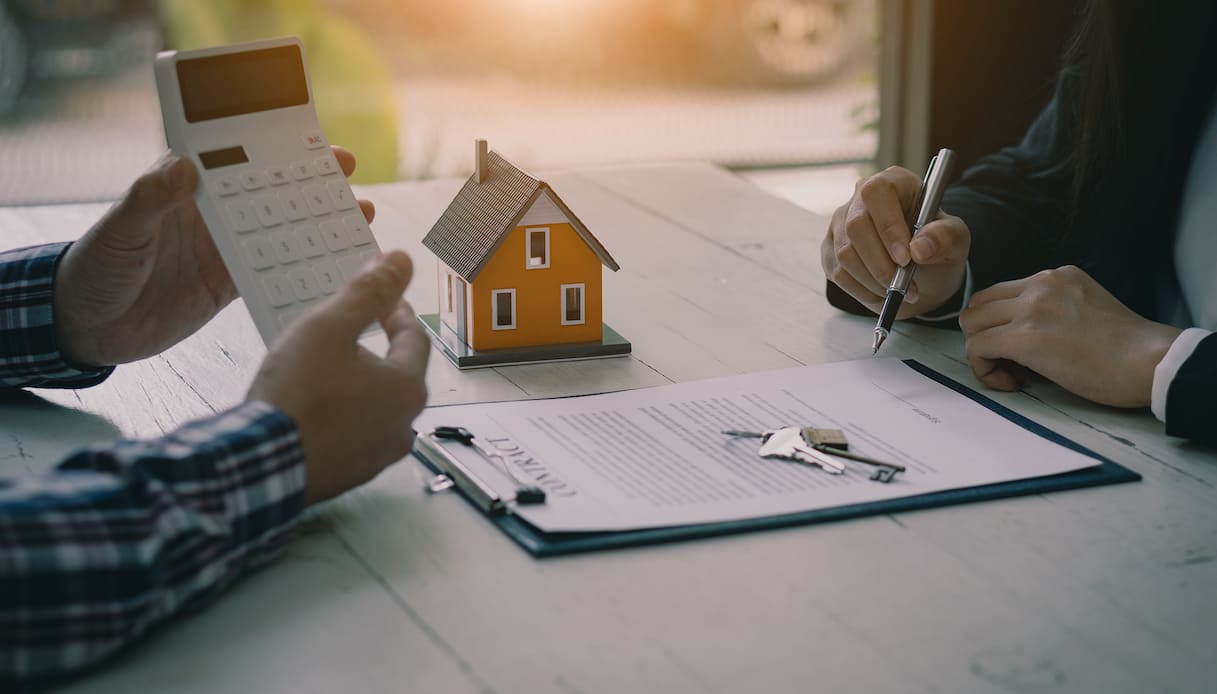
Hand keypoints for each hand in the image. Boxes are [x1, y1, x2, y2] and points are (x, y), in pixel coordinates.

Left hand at [53, 147, 375, 366]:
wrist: (86, 327)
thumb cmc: (93, 268)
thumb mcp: (119, 230)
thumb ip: (150, 198)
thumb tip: (184, 166)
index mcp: (186, 191)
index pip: (239, 160)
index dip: (277, 149)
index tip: (315, 143)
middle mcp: (211, 215)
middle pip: (270, 191)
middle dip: (311, 182)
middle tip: (350, 175)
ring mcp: (223, 249)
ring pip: (281, 229)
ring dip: (316, 223)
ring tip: (357, 218)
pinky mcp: (228, 284)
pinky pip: (273, 271)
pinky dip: (302, 267)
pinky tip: (332, 264)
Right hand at [247, 251, 429, 504]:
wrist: (259, 466)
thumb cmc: (296, 396)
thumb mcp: (329, 327)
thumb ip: (368, 292)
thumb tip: (400, 261)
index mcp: (407, 389)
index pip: (414, 338)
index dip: (396, 312)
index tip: (382, 300)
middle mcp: (402, 426)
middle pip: (397, 375)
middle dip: (375, 350)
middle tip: (347, 332)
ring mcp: (377, 456)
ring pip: (375, 407)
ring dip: (356, 385)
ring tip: (323, 369)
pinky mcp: (349, 474)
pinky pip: (352, 434)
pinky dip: (339, 416)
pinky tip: (311, 406)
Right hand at [821, 166, 970, 317]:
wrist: (923, 270)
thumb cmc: (937, 245)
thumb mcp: (955, 239)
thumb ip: (945, 237)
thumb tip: (919, 249)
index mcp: (893, 182)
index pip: (877, 193)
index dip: (888, 226)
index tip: (906, 259)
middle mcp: (860, 198)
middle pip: (856, 227)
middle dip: (881, 264)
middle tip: (902, 285)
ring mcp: (840, 223)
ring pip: (845, 254)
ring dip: (873, 281)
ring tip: (898, 291)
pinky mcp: (830, 249)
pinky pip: (838, 273)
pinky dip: (862, 290)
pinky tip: (882, 292)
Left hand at [959, 265, 1181, 407]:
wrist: (1151, 362)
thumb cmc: (1126, 350)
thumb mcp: (1084, 309)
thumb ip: (1051, 311)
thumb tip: (1016, 337)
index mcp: (1057, 277)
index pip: (1001, 294)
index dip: (1000, 325)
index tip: (1022, 352)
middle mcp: (1041, 284)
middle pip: (979, 305)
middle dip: (985, 336)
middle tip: (1012, 365)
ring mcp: (1032, 308)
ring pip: (971, 324)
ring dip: (982, 353)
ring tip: (1013, 375)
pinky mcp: (1025, 336)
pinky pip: (977, 348)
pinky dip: (984, 369)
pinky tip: (1011, 382)